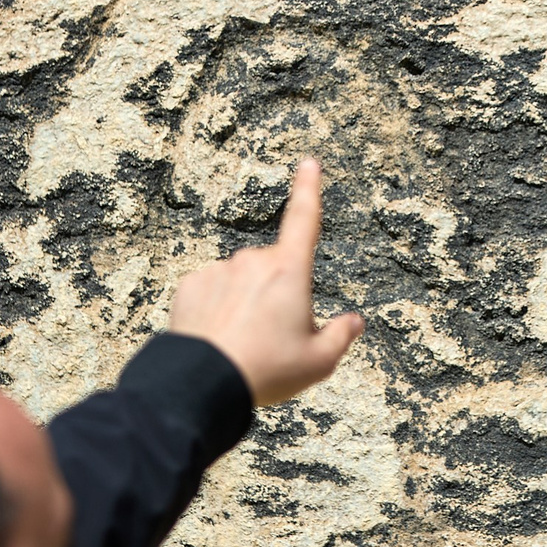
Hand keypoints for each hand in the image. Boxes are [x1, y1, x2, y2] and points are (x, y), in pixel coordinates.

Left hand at [168, 157, 364, 404]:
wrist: (203, 383)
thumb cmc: (266, 370)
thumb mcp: (318, 362)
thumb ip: (341, 336)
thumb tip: (355, 322)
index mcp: (289, 271)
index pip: (304, 219)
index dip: (308, 188)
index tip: (309, 163)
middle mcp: (253, 260)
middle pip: (273, 270)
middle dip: (275, 295)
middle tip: (272, 340)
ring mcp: (219, 270)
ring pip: (240, 281)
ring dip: (243, 302)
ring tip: (241, 345)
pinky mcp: (191, 284)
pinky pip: (211, 291)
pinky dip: (216, 309)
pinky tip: (217, 338)